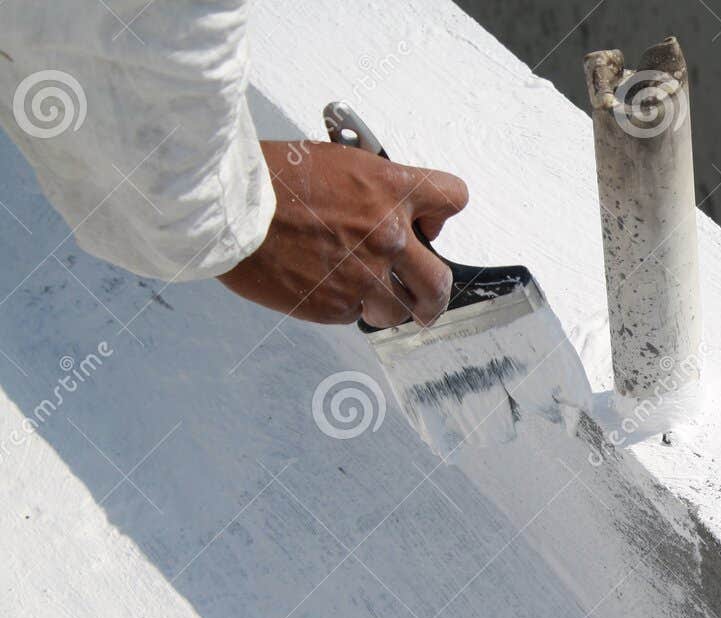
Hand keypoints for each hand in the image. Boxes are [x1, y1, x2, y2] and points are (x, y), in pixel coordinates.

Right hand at [217, 140, 468, 327]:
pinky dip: (344, 305)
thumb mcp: (337, 162)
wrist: (230, 208)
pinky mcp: (336, 305)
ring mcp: (364, 275)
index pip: (453, 200)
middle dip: (434, 294)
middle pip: (440, 281)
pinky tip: (321, 285)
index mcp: (390, 190)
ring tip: (363, 293)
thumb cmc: (271, 178)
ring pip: (400, 310)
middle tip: (426, 299)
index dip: (440, 215)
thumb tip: (395, 213)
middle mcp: (387, 236)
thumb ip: (375, 190)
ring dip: (385, 304)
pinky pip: (355, 315)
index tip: (427, 226)